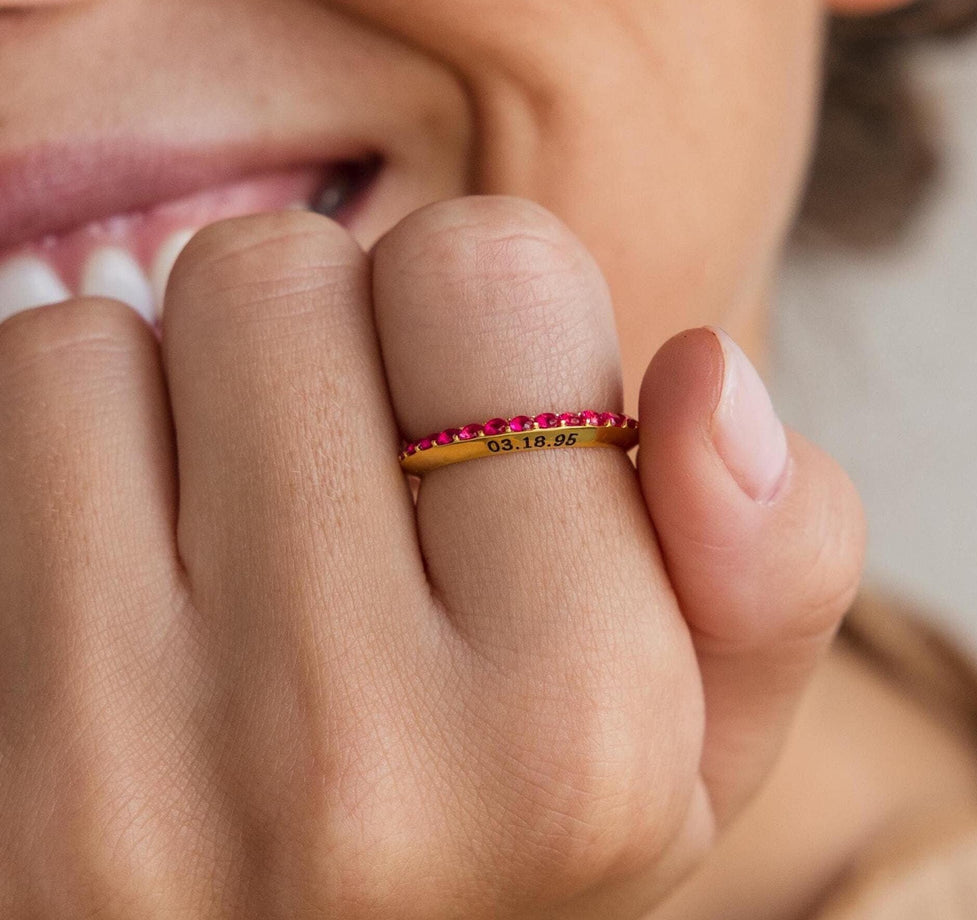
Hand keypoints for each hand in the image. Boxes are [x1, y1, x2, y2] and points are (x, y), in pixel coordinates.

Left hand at [0, 197, 863, 917]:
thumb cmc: (516, 842)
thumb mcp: (699, 732)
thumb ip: (772, 557)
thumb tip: (709, 371)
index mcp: (575, 732)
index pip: (489, 263)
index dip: (487, 317)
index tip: (484, 425)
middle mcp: (343, 756)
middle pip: (281, 271)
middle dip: (332, 335)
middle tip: (360, 476)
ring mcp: (110, 768)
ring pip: (110, 327)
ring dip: (188, 393)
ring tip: (244, 529)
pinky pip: (15, 405)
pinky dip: (78, 446)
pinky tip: (137, 563)